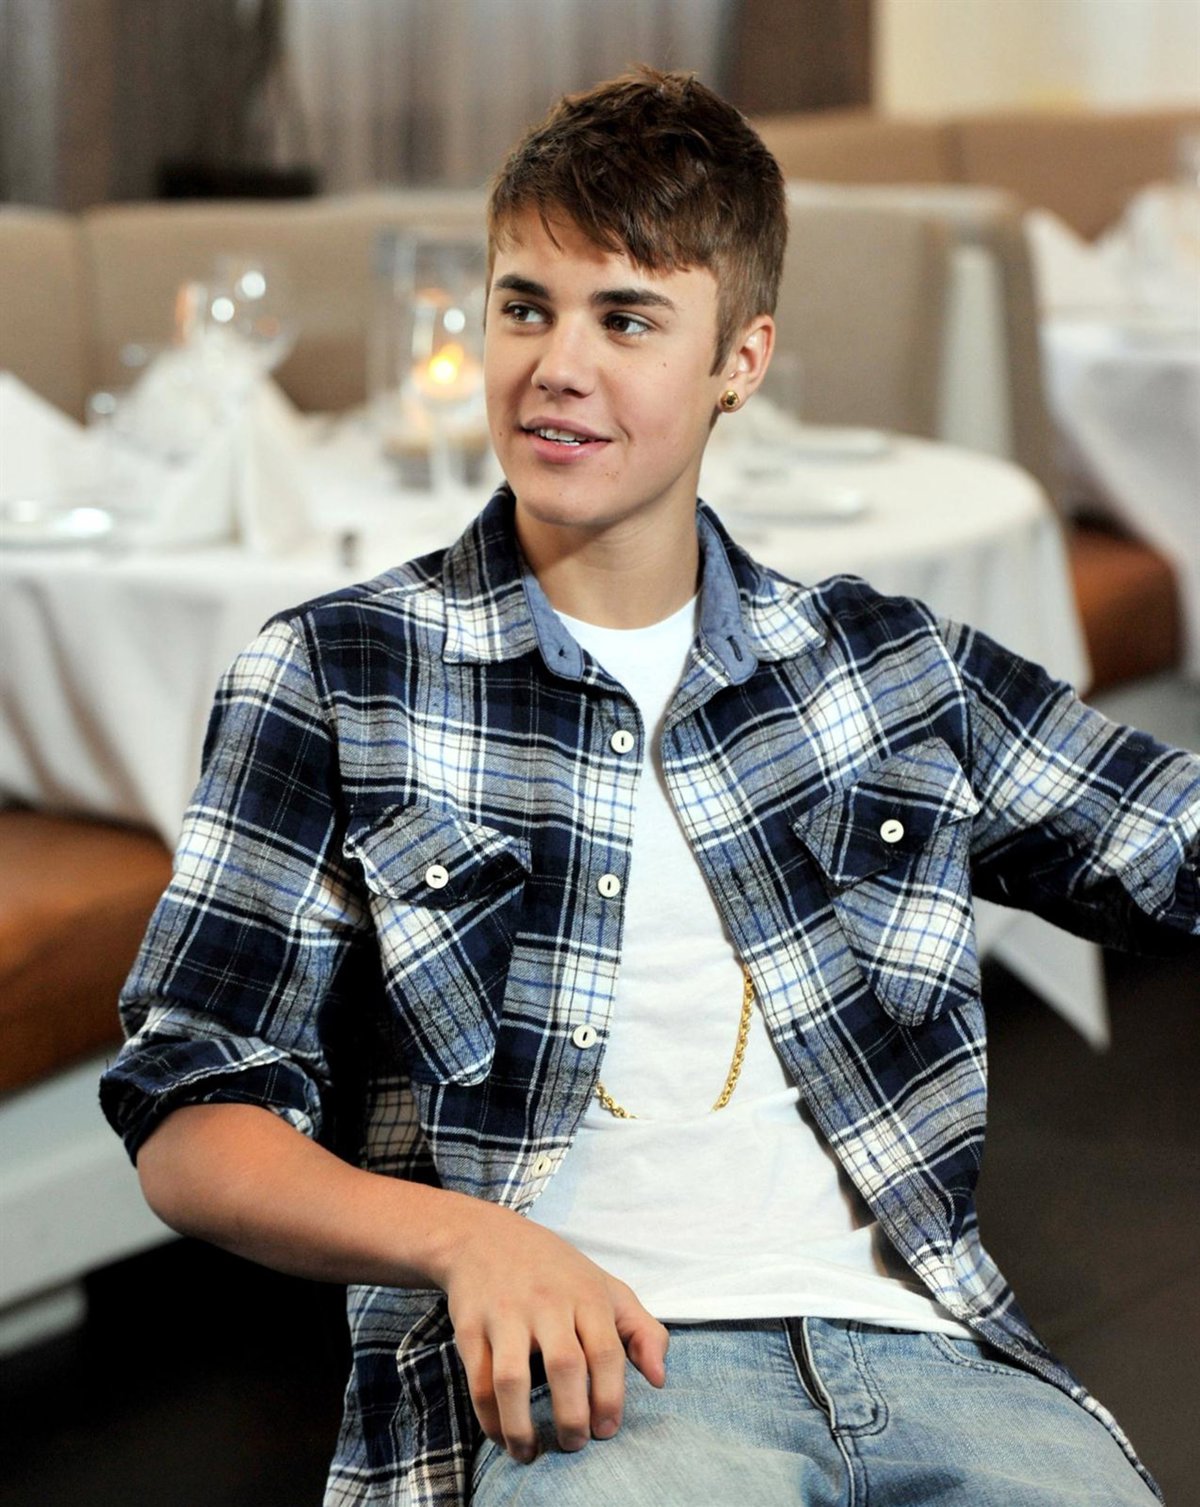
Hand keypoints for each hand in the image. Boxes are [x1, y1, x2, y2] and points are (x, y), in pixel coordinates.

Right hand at [438, 1205, 667, 1462]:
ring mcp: (505, 1314)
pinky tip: (503, 1436)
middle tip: (574, 1445)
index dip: (610, 1398)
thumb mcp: (605, 1288)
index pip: (606, 1352)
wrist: (484, 1237)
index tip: (607, 1431)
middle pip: (564, 1367)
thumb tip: (660, 1380)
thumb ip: (641, 1331)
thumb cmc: (555, 1272)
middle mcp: (546, 1303)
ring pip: (512, 1379)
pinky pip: (478, 1382)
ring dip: (521, 1425)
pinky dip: (489, 1418)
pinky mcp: (469, 1328)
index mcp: (586, 1294)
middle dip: (572, 1416)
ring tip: (531, 1453)